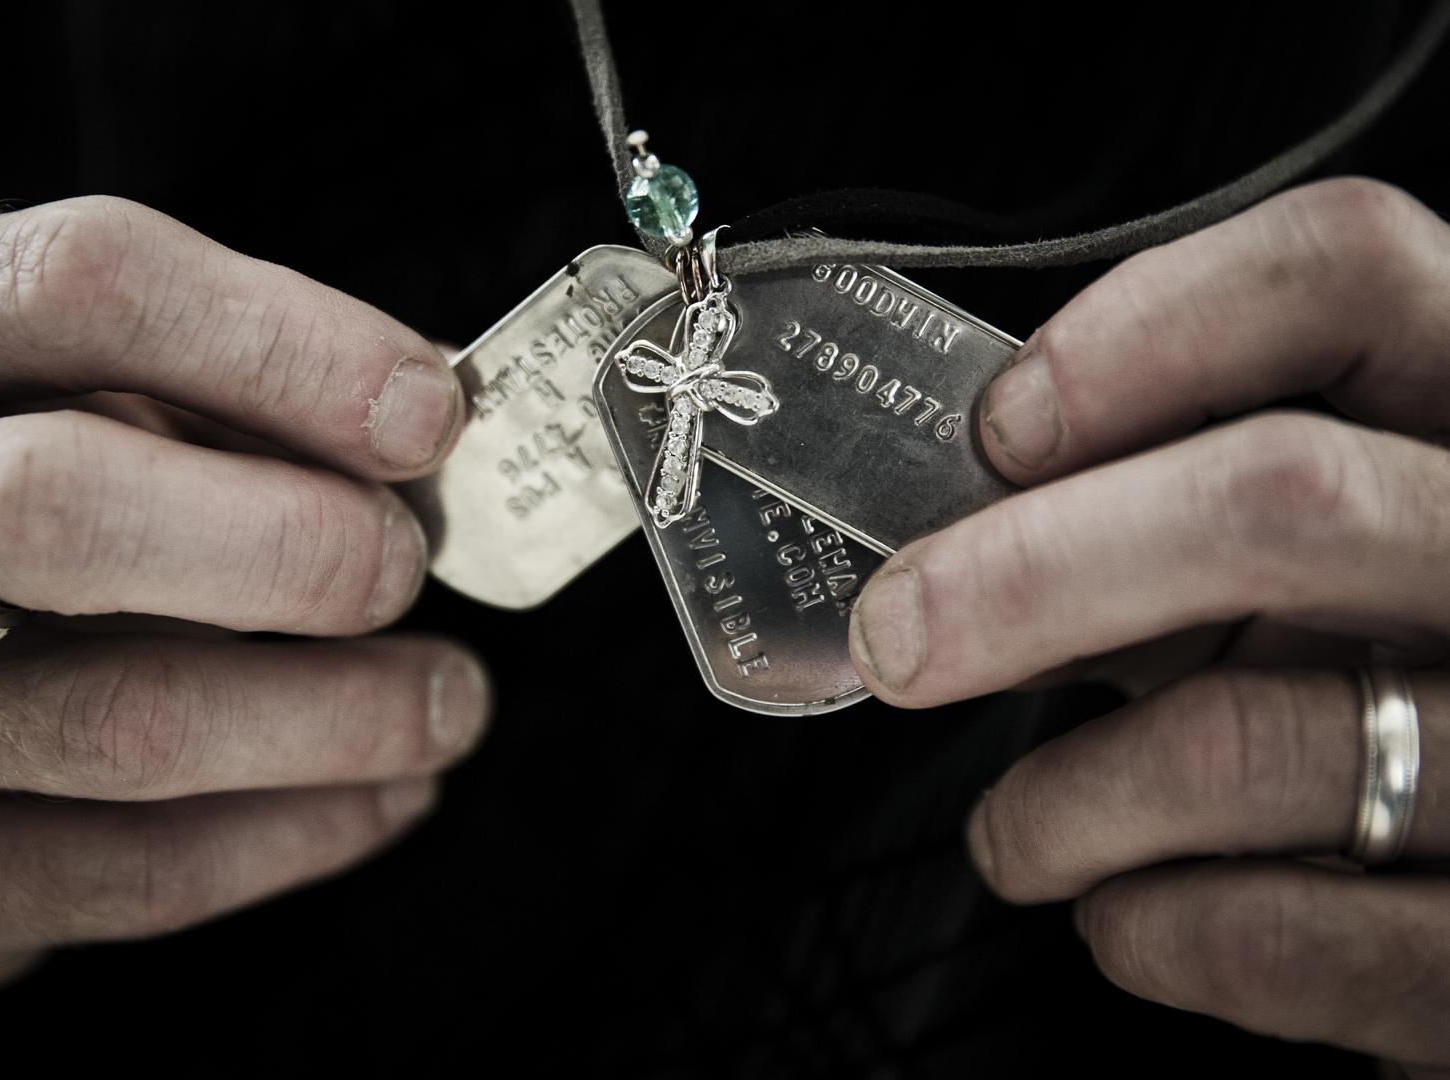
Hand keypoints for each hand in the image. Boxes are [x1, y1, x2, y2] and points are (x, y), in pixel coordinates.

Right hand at [0, 197, 488, 989]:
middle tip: (409, 565)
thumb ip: (182, 372)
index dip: (284, 347)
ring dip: (342, 720)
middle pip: (64, 513)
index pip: (82, 289)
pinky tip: (382, 794)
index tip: (426, 409)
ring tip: (448, 701)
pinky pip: (120, 880)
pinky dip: (293, 839)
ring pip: (123, 728)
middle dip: (294, 544)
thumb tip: (407, 431)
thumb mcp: (6, 359)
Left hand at [849, 178, 1449, 1073]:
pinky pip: (1282, 938)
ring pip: (1248, 740)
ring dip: (1060, 800)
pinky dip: (1146, 927)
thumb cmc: (1398, 695)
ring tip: (1017, 833)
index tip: (1004, 424)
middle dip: (1035, 568)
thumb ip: (1196, 520)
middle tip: (901, 630)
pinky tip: (1125, 910)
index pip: (1352, 274)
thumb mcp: (1332, 568)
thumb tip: (964, 541)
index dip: (1155, 324)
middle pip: (1284, 496)